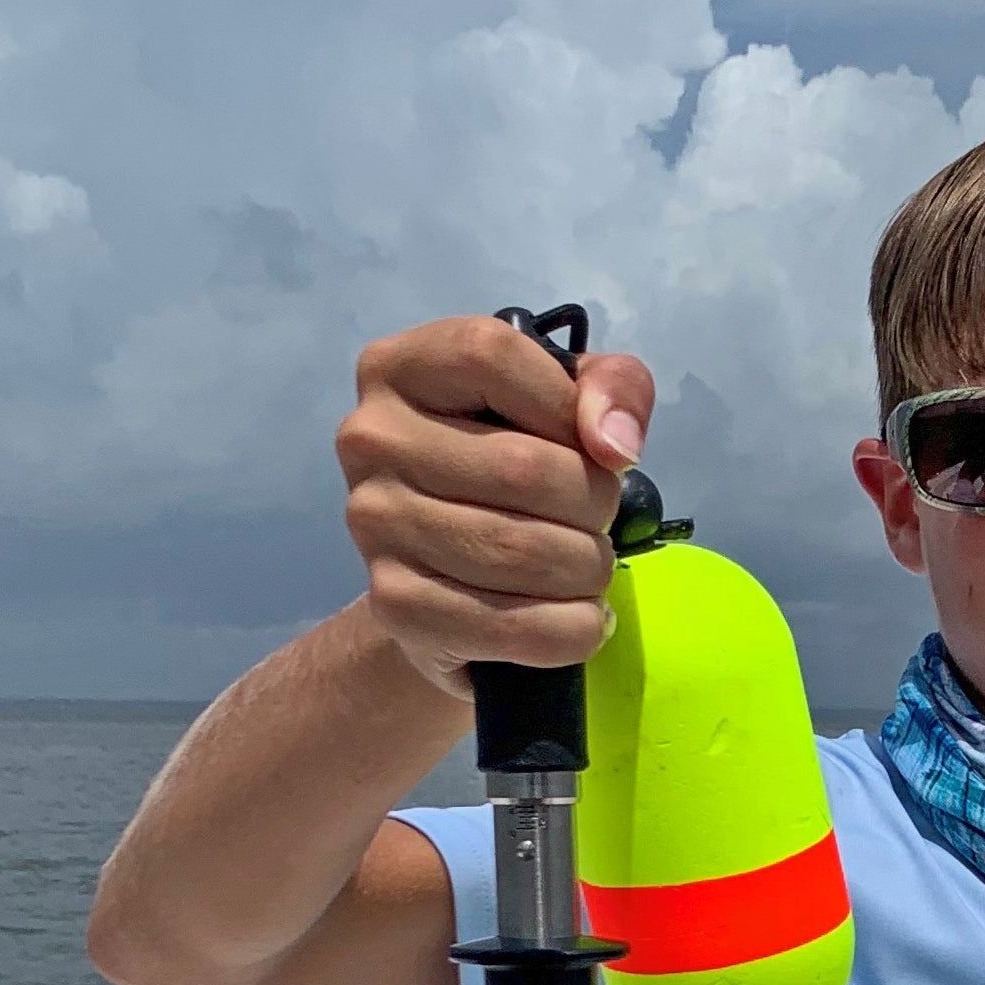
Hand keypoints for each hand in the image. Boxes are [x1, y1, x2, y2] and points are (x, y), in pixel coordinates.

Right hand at [337, 315, 656, 702]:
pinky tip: (579, 619)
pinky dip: (573, 630)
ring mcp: (373, 524)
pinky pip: (515, 627)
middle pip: (524, 467)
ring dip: (588, 570)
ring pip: (525, 551)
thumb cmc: (507, 475)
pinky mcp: (395, 605)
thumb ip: (610, 389)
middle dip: (594, 505)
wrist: (442, 590)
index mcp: (399, 368)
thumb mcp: (565, 407)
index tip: (591, 446)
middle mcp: (370, 439)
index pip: (492, 355)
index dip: (566, 405)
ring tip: (587, 570)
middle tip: (596, 523)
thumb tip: (614, 445)